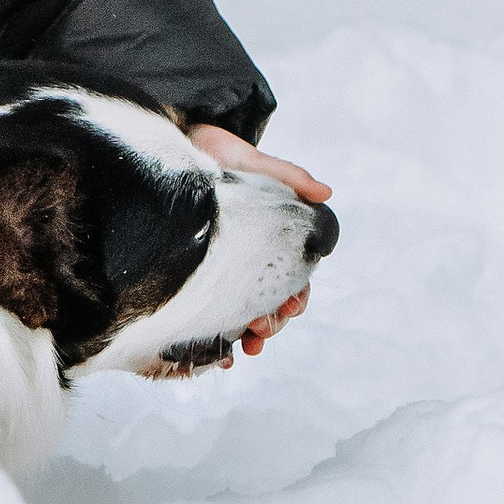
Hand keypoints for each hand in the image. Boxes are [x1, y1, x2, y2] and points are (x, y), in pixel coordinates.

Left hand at [191, 122, 332, 354]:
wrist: (177, 148)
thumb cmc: (219, 155)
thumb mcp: (253, 162)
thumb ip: (289, 176)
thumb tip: (326, 194)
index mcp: (272, 241)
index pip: (295, 281)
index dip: (296, 299)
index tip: (290, 306)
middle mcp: (251, 261)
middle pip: (272, 305)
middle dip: (273, 322)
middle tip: (260, 328)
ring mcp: (223, 271)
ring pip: (245, 316)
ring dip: (250, 335)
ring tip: (245, 345)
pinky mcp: (194, 277)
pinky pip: (210, 316)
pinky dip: (218, 341)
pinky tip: (219, 355)